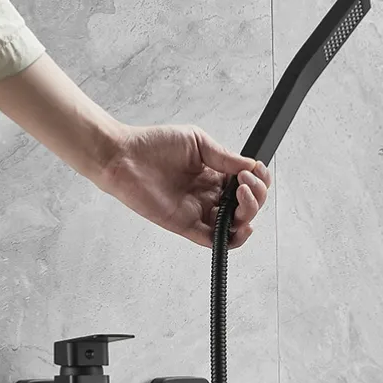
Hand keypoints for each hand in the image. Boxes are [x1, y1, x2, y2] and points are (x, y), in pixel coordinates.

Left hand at [96, 123, 271, 248]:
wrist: (124, 157)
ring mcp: (199, 212)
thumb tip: (251, 165)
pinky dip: (234, 239)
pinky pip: (215, 240)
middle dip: (257, 195)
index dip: (258, 180)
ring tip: (242, 194)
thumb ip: (224, 157)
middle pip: (246, 206)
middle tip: (245, 181)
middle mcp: (209, 195)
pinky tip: (243, 226)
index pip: (247, 184)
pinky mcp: (187, 226)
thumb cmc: (153, 146)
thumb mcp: (197, 142)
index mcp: (214, 175)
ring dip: (249, 212)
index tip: (254, 169)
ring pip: (236, 224)